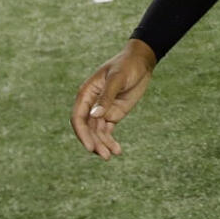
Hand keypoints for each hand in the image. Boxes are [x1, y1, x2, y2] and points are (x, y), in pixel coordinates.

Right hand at [71, 39, 156, 158]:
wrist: (141, 62)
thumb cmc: (126, 66)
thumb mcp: (117, 79)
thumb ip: (106, 97)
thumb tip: (95, 115)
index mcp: (87, 93)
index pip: (78, 117)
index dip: (82, 133)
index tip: (90, 147)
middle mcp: (91, 103)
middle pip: (87, 128)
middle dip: (94, 142)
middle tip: (106, 156)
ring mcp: (102, 110)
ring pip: (97, 132)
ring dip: (103, 144)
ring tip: (113, 155)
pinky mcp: (113, 114)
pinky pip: (107, 131)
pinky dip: (110, 141)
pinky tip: (117, 150)